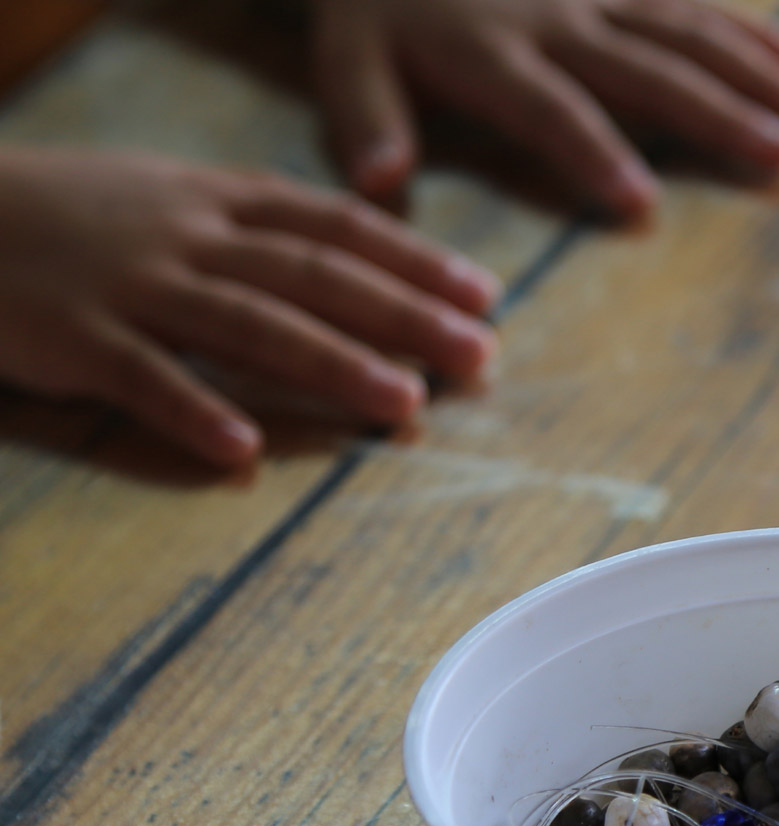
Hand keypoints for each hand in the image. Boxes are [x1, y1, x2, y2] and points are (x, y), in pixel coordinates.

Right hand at [0, 148, 500, 466]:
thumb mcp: (181, 196)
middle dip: (405, 316)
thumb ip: (266, 227)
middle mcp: (191, 236)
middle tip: (478, 357)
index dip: (415, 262)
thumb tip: (367, 263)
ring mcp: (133, 284)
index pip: (338, 227)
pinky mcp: (74, 336)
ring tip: (402, 403)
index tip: (485, 296)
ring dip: (331, 365)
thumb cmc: (84, 213)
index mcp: (223, 201)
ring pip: (249, 324)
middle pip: (315, 276)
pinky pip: (142, 377)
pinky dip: (194, 413)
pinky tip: (245, 456)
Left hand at [311, 0, 778, 217]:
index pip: (550, 109)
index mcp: (492, 54)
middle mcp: (560, 19)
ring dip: (763, 76)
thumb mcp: (345, 61)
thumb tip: (379, 184)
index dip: (593, 153)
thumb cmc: (375, 8)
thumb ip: (364, 120)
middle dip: (722, 113)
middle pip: (651, 70)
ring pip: (693, 34)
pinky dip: (757, 32)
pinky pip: (698, 2)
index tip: (643, 204)